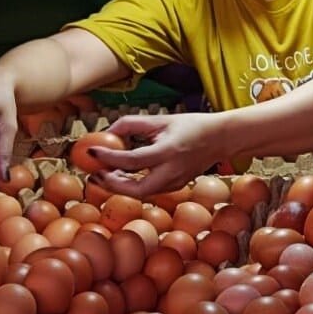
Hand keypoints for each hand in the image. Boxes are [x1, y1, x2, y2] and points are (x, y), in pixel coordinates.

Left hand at [85, 112, 224, 197]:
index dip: (108, 157)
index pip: (131, 160)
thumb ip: (132, 124)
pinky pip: (150, 190)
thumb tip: (107, 131)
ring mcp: (176, 182)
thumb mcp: (161, 120)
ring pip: (142, 193)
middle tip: (95, 173)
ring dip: (120, 186)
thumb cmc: (191, 125)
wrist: (221, 138)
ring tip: (105, 173)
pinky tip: (123, 176)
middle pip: (136, 189)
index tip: (91, 150)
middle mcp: (172, 171)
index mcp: (168, 151)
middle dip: (112, 184)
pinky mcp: (177, 186)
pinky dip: (133, 185)